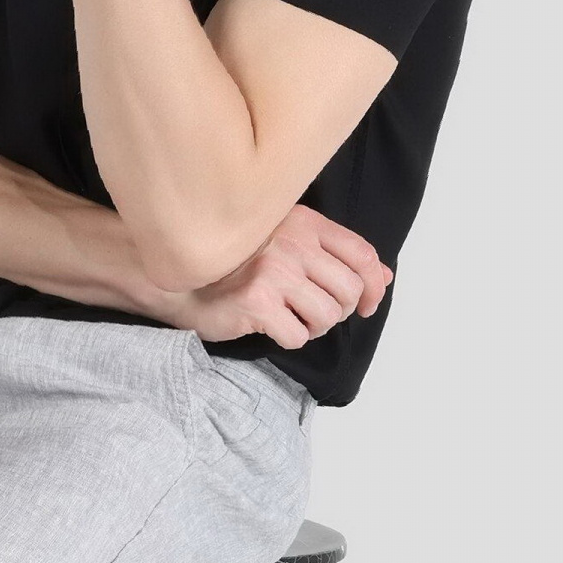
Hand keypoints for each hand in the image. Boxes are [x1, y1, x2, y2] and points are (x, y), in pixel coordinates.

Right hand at [166, 205, 392, 346]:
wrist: (179, 279)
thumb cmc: (234, 266)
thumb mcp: (289, 247)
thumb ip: (335, 258)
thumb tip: (384, 277)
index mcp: (304, 222)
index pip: (362, 254)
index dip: (373, 286)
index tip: (366, 305)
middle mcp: (292, 242)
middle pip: (350, 290)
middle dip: (339, 312)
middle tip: (314, 314)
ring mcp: (275, 271)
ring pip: (328, 316)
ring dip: (315, 327)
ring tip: (292, 319)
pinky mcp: (257, 301)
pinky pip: (298, 336)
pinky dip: (290, 339)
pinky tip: (272, 326)